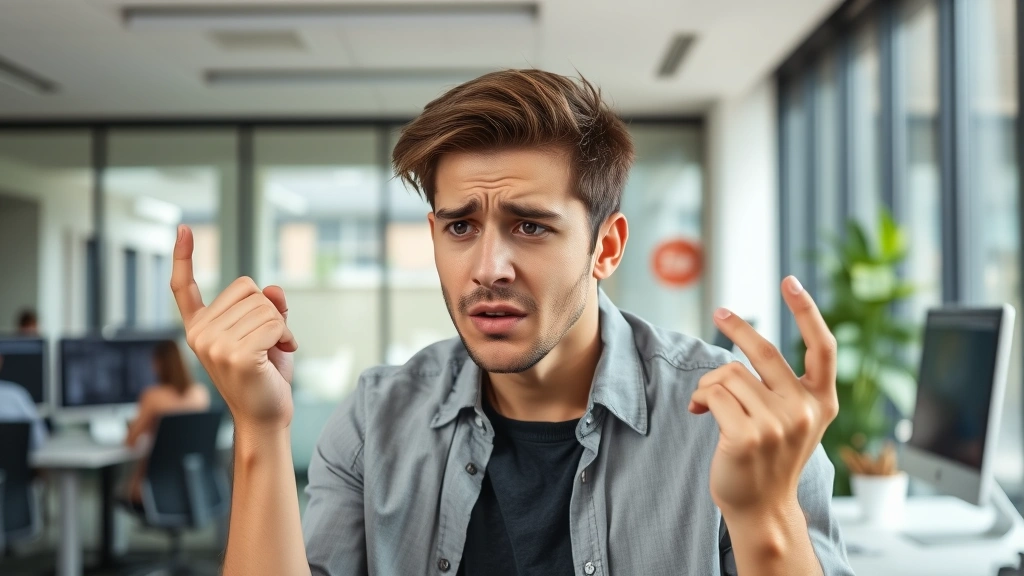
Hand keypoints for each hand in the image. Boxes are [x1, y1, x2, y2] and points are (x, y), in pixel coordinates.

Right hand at [171, 225, 298, 432]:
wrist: (267, 415)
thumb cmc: (265, 375)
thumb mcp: (267, 332)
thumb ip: (267, 307)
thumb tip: (273, 290)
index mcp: (199, 327)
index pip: (184, 288)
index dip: (183, 257)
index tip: (183, 229)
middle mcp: (200, 334)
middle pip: (248, 290)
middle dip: (269, 311)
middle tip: (272, 340)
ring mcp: (214, 345)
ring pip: (264, 306)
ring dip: (280, 326)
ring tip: (276, 349)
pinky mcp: (236, 355)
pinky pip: (273, 323)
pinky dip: (286, 335)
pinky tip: (283, 351)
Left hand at [688, 276, 838, 517]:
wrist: (761, 506)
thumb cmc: (770, 457)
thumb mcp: (792, 420)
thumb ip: (783, 387)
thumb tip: (736, 352)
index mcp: (823, 402)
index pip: (823, 347)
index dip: (807, 311)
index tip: (790, 281)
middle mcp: (805, 410)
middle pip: (765, 351)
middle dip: (738, 328)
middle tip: (721, 312)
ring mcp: (777, 424)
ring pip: (730, 374)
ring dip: (710, 384)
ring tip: (706, 402)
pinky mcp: (747, 435)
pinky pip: (714, 394)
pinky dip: (700, 398)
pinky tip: (698, 412)